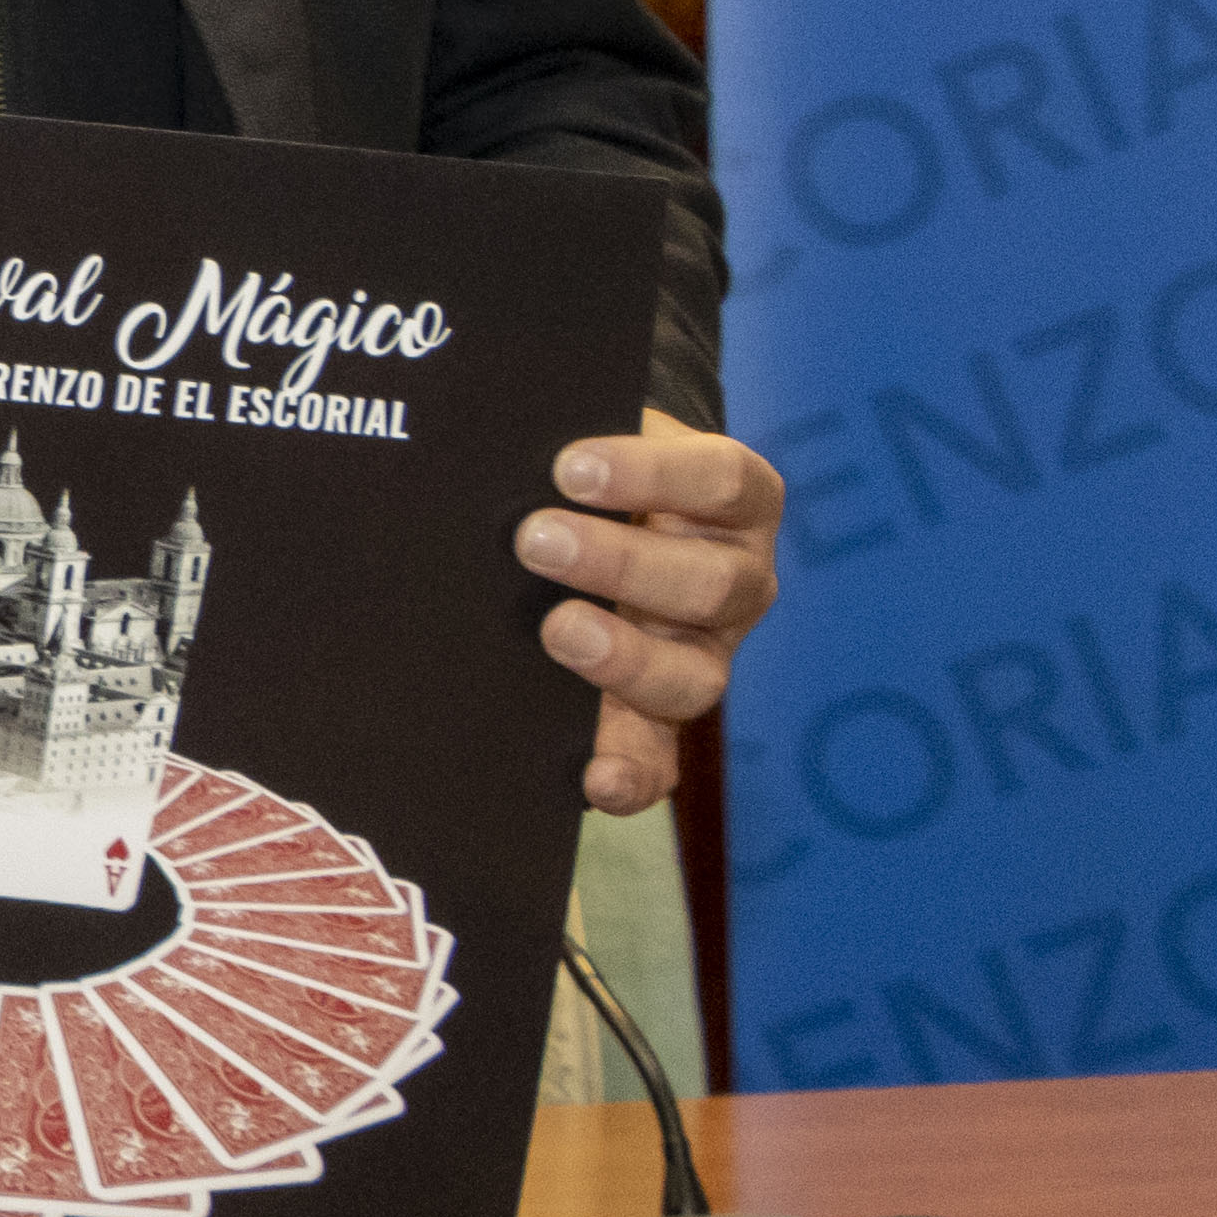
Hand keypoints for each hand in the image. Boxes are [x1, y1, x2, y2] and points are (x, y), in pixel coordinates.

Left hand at [523, 408, 777, 813]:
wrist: (588, 517)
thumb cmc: (584, 473)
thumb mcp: (586, 437)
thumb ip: (556, 443)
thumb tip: (482, 444)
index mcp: (731, 499)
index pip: (721, 480)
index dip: (653, 473)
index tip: (569, 466)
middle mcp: (735, 580)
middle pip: (710, 583)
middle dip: (621, 565)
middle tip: (535, 539)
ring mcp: (705, 654)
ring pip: (694, 677)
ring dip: (623, 659)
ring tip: (556, 630)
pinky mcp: (660, 718)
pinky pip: (661, 762)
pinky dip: (631, 774)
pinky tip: (592, 778)